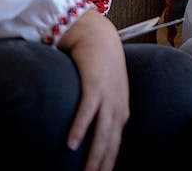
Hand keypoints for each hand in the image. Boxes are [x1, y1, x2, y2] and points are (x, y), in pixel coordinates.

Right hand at [56, 11, 129, 170]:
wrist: (97, 34)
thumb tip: (88, 131)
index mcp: (120, 109)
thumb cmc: (98, 62)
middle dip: (102, 165)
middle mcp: (117, 105)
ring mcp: (107, 95)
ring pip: (102, 131)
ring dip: (93, 155)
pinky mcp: (94, 83)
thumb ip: (100, 109)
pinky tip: (71, 144)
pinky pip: (87, 110)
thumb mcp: (104, 90)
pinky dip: (80, 128)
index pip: (115, 144)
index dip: (109, 162)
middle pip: (111, 142)